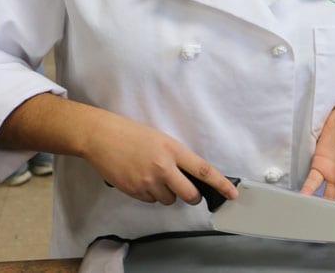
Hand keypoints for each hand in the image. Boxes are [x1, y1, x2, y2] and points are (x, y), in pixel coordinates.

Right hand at [83, 112, 237, 206]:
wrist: (102, 137)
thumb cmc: (132, 134)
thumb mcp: (162, 140)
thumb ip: (177, 158)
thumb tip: (191, 176)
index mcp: (174, 150)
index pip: (204, 170)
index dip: (221, 184)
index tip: (232, 194)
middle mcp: (163, 168)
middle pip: (190, 194)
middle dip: (193, 196)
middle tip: (190, 192)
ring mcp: (148, 182)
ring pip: (169, 200)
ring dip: (168, 193)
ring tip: (155, 176)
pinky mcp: (134, 191)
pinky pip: (151, 201)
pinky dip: (150, 195)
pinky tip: (141, 179)